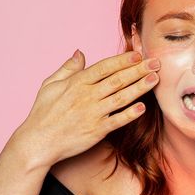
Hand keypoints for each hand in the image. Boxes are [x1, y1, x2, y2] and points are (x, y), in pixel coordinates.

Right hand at [9, 49, 159, 168]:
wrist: (38, 142)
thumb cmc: (43, 113)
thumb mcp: (50, 85)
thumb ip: (68, 68)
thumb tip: (80, 52)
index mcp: (77, 83)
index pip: (105, 67)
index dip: (123, 60)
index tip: (138, 54)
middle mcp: (87, 96)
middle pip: (117, 79)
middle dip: (139, 70)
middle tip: (156, 63)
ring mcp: (93, 113)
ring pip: (121, 97)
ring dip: (139, 88)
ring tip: (155, 79)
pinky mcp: (96, 130)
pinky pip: (116, 120)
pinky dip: (129, 114)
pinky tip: (143, 107)